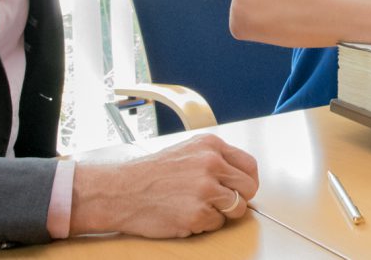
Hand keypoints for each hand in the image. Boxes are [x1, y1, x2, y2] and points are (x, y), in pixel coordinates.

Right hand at [70, 133, 259, 237]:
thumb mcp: (186, 151)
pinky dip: (204, 224)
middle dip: (240, 198)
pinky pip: (216, 224)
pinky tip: (186, 214)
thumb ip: (214, 158)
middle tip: (225, 202)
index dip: (249, 180)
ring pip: (236, 208)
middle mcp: (210, 164)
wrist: (121, 191)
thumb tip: (238, 175)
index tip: (244, 188)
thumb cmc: (149, 174)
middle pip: (248, 187)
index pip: (249, 165)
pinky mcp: (197, 214)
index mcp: (210, 146)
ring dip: (222, 212)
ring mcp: (205, 190)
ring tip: (200, 207)